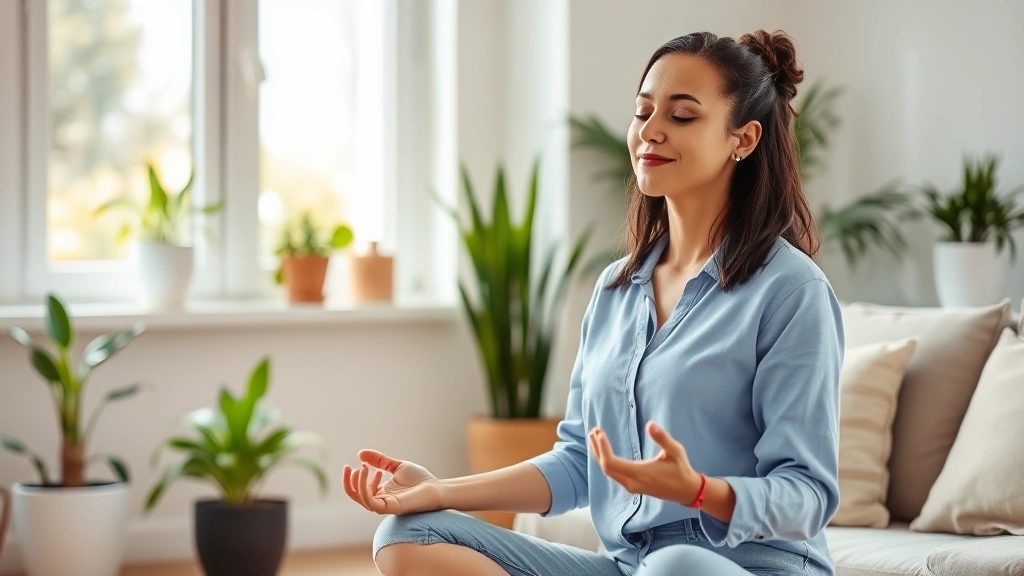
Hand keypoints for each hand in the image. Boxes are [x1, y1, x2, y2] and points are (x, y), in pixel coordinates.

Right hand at [343, 449, 446, 514]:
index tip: (367, 464)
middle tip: (349, 467)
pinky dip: (367, 489)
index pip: (360, 489)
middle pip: (355, 495)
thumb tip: (360, 454)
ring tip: (362, 468)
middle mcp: (380, 500)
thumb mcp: (396, 466)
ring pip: (361, 498)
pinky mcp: (392, 507)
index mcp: (381, 492)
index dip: (359, 476)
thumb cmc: (420, 480)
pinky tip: (374, 473)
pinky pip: (372, 503)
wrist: (437, 488)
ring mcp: (385, 505)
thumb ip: (379, 460)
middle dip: (348, 482)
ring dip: (358, 483)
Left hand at [588, 421, 702, 505]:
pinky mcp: (633, 487)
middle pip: (606, 467)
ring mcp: (631, 486)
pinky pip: (613, 474)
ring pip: (608, 471)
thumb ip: (662, 438)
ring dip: (600, 455)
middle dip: (597, 449)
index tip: (599, 433)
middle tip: (594, 431)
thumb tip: (650, 424)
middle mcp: (632, 482)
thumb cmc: (681, 469)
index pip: (611, 463)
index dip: (602, 448)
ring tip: (595, 437)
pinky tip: (604, 451)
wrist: (686, 491)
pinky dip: (606, 461)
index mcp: (640, 474)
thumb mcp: (675, 451)